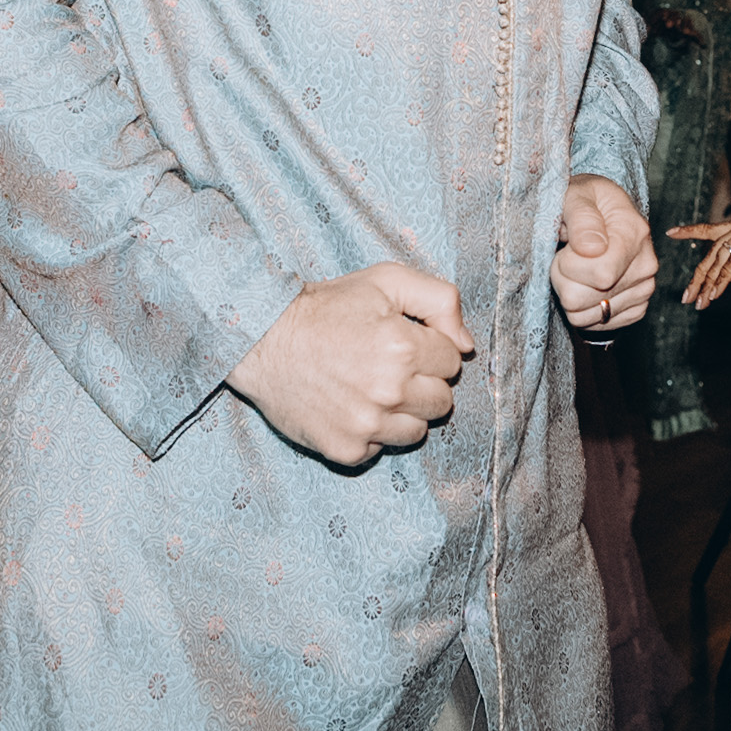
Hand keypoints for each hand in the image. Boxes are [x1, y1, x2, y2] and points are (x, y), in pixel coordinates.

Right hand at [226, 263, 471, 465]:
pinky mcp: (347, 450)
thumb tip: (468, 345)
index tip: (402, 340)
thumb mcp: (386, 281)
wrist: (262, 340)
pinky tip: (351, 406)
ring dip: (403, 411)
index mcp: (404, 348)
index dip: (430, 347)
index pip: (453, 361)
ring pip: (418, 431)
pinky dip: (373, 431)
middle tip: (389, 365)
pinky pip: (383, 448)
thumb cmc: (326, 307)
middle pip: (442, 401)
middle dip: (423, 382)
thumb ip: (440, 301)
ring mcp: (368, 425)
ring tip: (371, 387)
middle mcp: (390, 391)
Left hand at [553, 175, 654, 331]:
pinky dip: (583, 308)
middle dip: (563, 279)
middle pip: (583, 299)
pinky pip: (596, 325)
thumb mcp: (576, 194)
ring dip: (570, 294)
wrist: (601, 211)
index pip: (599, 274)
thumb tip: (592, 248)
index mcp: (635, 233)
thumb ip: (581, 216)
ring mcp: (644, 289)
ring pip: (584, 317)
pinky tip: (586, 284)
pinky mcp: (636, 308)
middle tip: (567, 256)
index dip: (568, 264)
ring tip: (577, 269)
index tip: (567, 246)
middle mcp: (646, 265)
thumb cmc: (585, 200)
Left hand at [670, 200, 730, 306]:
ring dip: (706, 285)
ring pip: (717, 262)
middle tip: (686, 297)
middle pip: (710, 254)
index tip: (671, 232)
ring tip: (697, 303)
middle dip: (697, 277)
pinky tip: (714, 295)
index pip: (710, 230)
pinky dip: (721, 282)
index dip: (691, 231)